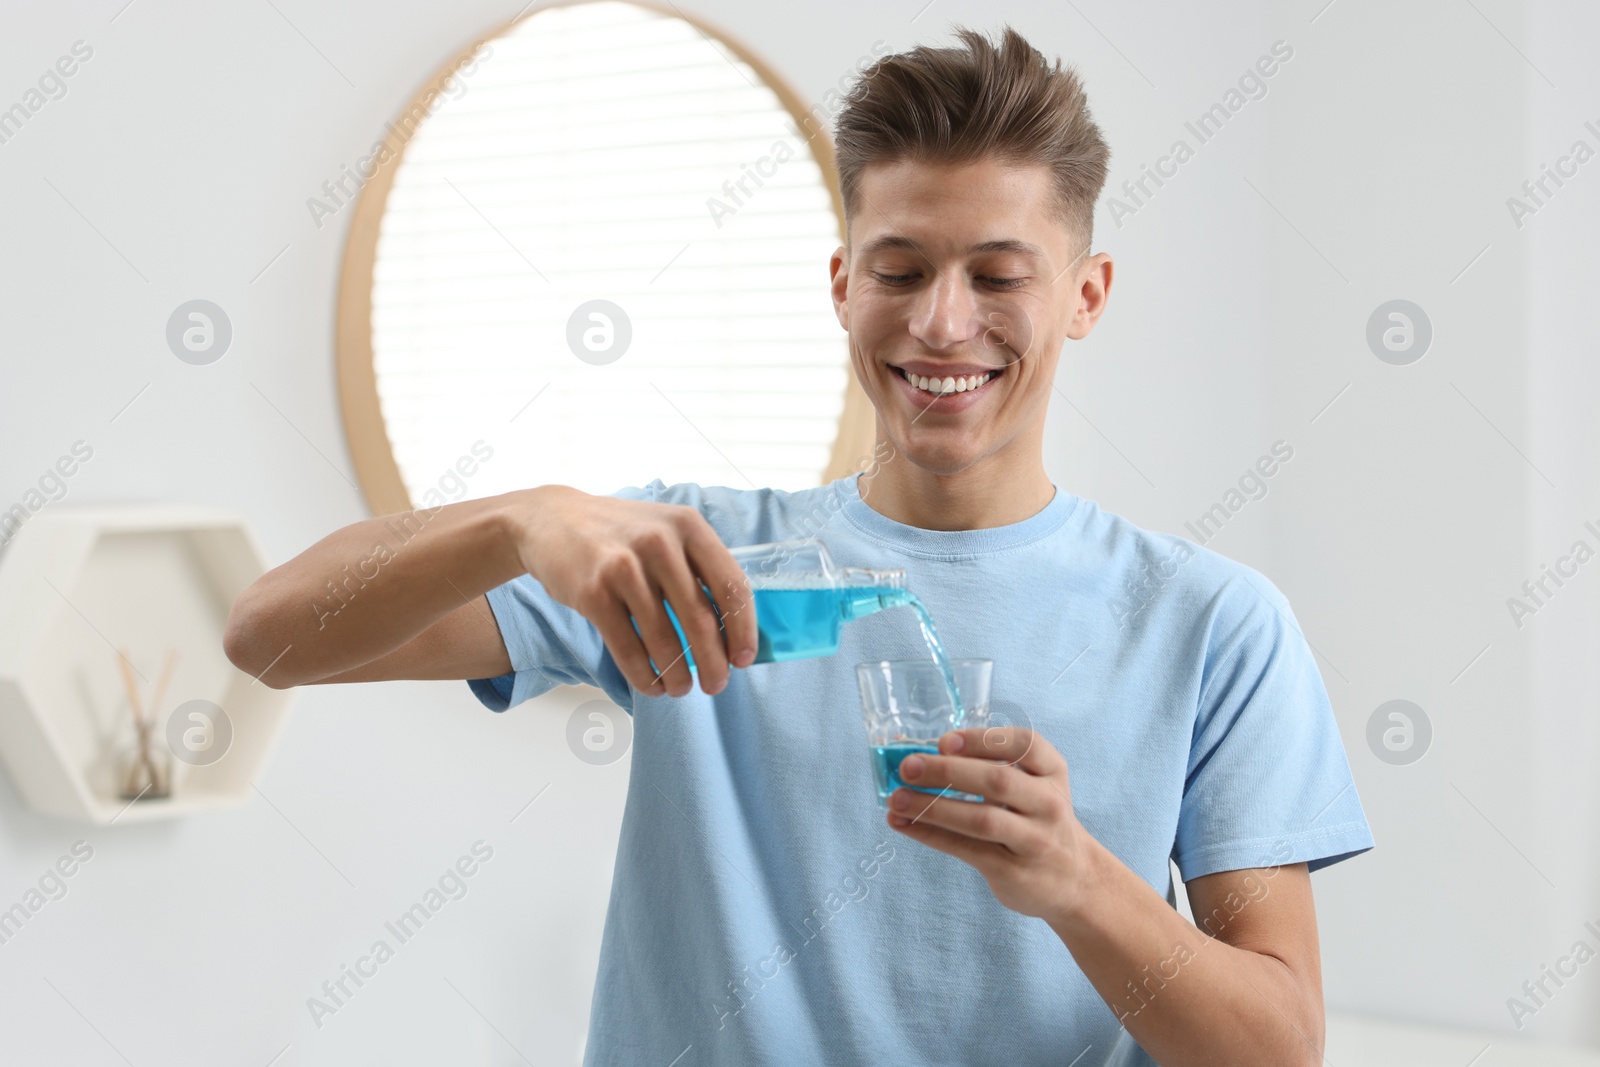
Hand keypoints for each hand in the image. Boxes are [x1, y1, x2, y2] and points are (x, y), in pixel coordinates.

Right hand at [505, 485, 757, 696]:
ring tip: (680, 689)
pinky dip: (644, 676)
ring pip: (663, 639)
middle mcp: (659, 542)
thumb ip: (698, 567)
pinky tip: (652, 685)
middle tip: (716, 685)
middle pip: (700, 618)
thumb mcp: (666, 530)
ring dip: (677, 675)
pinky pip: (627, 648)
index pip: (731, 584)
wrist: (551, 519)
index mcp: (688, 526)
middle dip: (714, 662)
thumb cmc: (620, 534)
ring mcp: (623, 567)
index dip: (743, 628)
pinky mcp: (593, 592)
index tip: (744, 659)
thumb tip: (732, 629)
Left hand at [887, 726, 1092, 924]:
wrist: (1075, 879)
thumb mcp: (1033, 787)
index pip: (1025, 745)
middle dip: (947, 771)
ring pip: (982, 820)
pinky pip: (968, 850)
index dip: (983, 740)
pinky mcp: (1015, 871)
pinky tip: (904, 824)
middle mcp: (1049, 803)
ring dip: (933, 807)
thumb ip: (989, 767)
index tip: (945, 740)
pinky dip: (931, 835)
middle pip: (998, 781)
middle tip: (908, 767)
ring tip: (896, 799)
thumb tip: (919, 753)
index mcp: (1052, 772)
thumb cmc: (1038, 820)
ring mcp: (1035, 840)